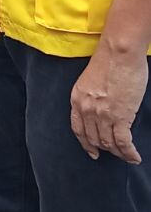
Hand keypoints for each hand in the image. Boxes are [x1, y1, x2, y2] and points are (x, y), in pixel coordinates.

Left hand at [70, 47, 147, 163]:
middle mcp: (86, 110)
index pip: (78, 129)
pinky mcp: (120, 116)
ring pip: (108, 143)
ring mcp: (102, 115)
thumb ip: (91, 97)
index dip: (85, 143)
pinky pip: (123, 142)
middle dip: (104, 148)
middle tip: (114, 153)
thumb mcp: (89, 81)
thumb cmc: (109, 62)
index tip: (92, 151)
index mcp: (77, 100)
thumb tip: (102, 109)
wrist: (118, 53)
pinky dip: (129, 153)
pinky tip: (134, 157)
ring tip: (126, 157)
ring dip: (118, 153)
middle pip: (93, 138)